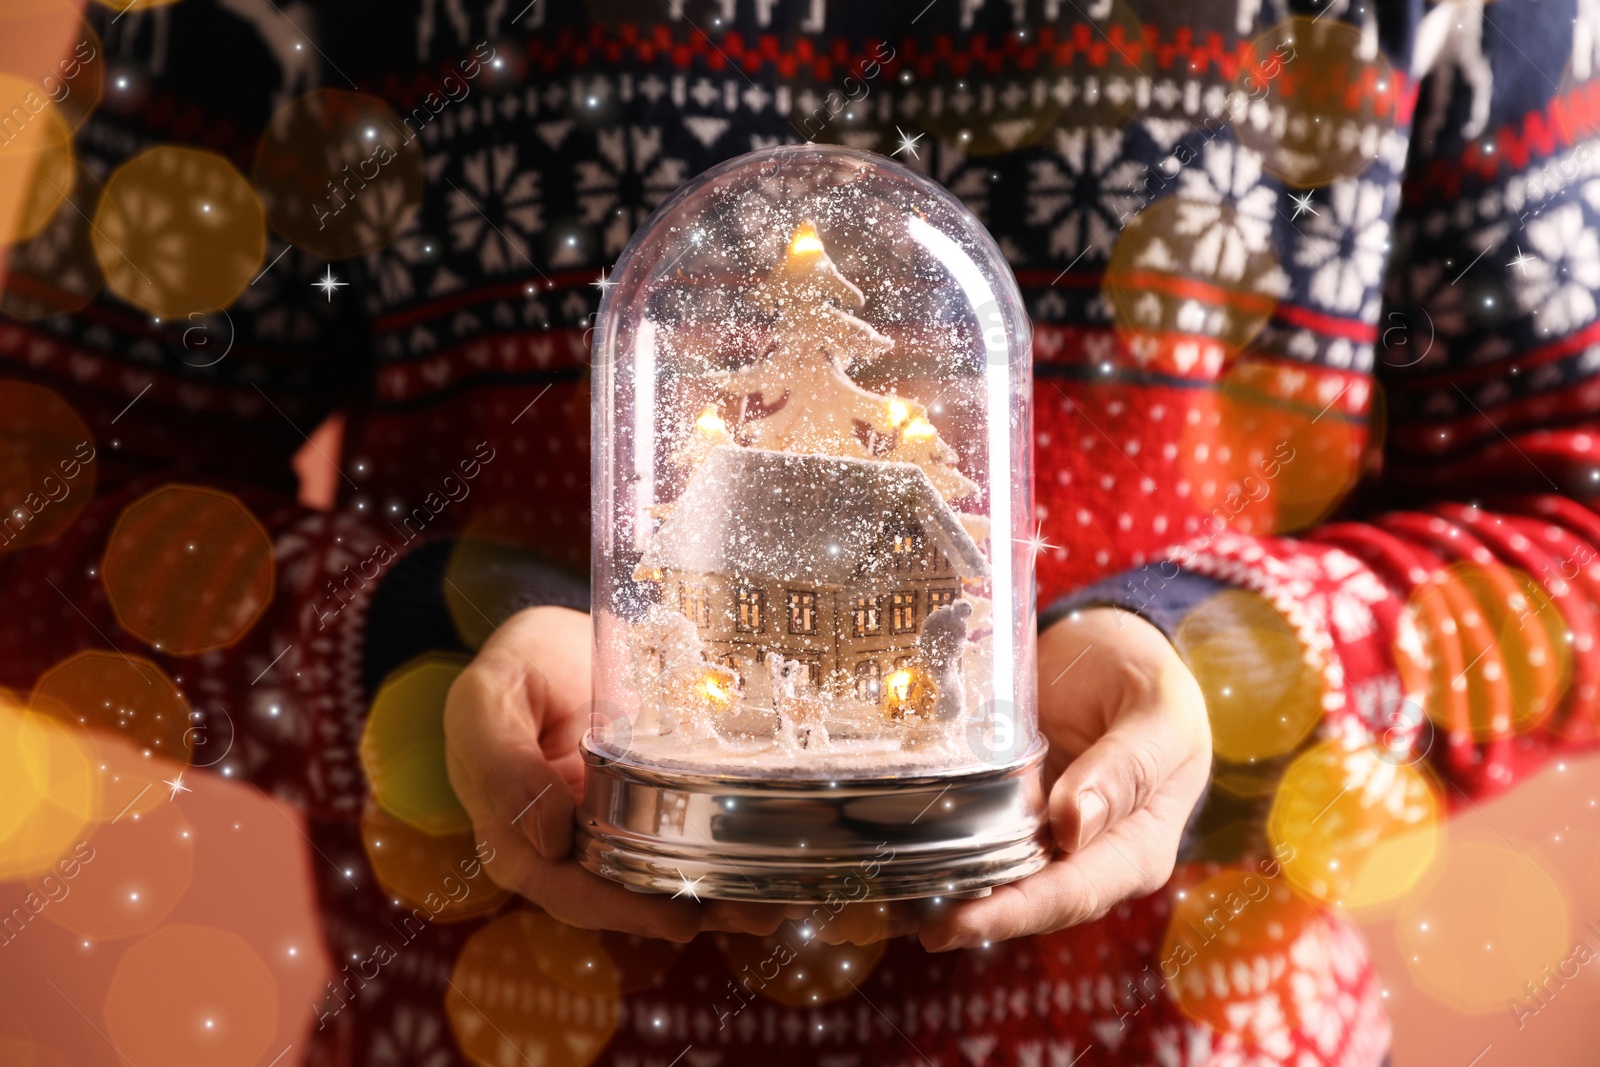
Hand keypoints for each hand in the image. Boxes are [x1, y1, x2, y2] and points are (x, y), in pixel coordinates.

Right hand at [444, 605, 785, 940]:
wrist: (559, 640)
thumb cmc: (514, 671)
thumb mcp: (487, 702)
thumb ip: (501, 764)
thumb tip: (548, 838)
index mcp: (519, 841)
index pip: (572, 894)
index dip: (625, 912)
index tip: (679, 917)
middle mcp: (570, 850)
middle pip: (632, 897)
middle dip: (695, 910)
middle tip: (757, 910)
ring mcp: (617, 832)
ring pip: (669, 878)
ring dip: (725, 893)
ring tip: (780, 897)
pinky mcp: (657, 808)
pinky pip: (692, 841)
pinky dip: (731, 856)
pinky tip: (778, 860)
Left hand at [918, 606, 1211, 950]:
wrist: (1111, 645)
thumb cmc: (1149, 682)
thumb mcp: (1155, 714)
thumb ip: (1126, 768)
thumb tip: (1072, 826)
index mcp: (1136, 847)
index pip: (1073, 894)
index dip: (1014, 912)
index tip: (957, 923)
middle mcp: (1087, 854)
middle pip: (1026, 898)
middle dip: (968, 913)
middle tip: (904, 916)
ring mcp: (1043, 833)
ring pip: (994, 875)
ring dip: (945, 887)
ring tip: (886, 896)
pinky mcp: (1007, 808)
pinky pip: (973, 834)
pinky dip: (937, 846)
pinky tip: (890, 851)